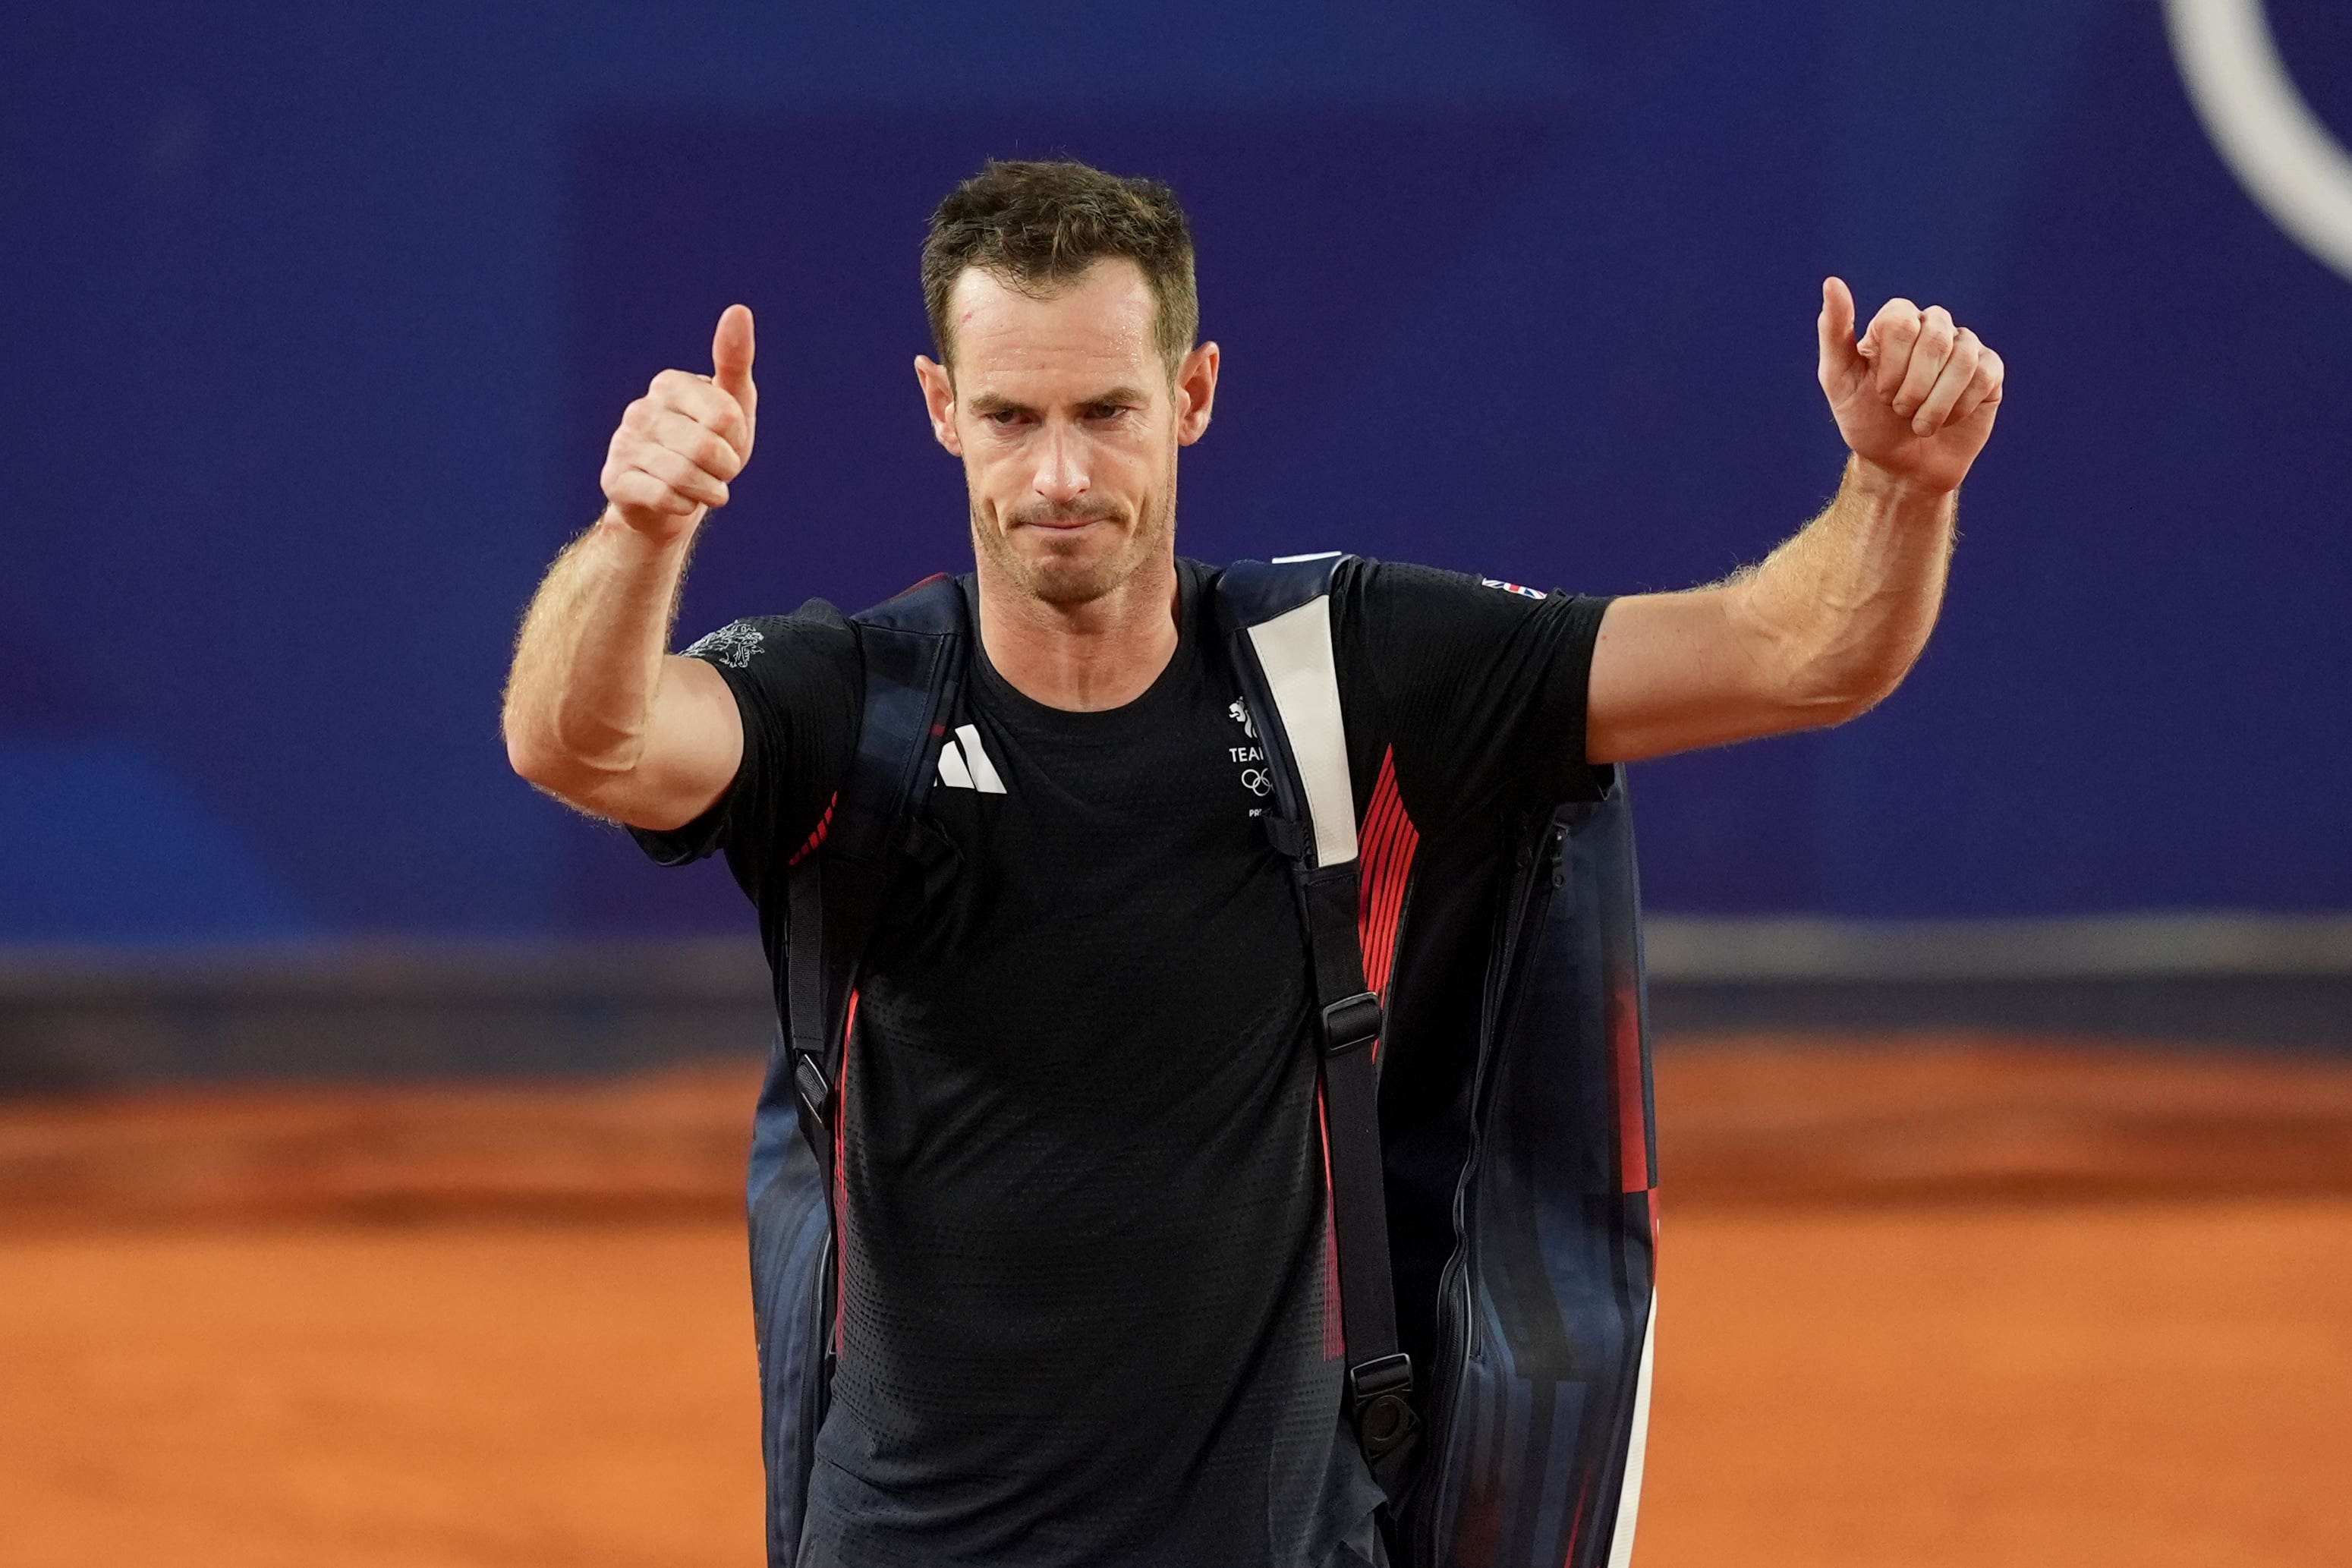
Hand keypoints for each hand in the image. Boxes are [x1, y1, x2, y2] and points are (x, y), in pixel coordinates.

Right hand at [600, 305, 759, 542]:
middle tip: (718, 470)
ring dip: (709, 490)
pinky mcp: (614, 480)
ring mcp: (623, 444)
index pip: (725, 417)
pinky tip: (680, 501)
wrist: (671, 502)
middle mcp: (640, 409)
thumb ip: (735, 360)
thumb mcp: (732, 406)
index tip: (727, 441)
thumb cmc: (709, 448)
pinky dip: (686, 506)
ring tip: (704, 487)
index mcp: (669, 384)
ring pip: (686, 477)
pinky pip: (666, 498)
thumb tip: (739, 309)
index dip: (737, 439)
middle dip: (726, 469)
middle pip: (707, 449)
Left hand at [1817, 278, 2002, 493]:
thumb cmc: (1867, 423)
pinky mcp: (1989, 371)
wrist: (1901, 467)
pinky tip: (1947, 421)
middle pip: (1936, 337)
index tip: (1881, 393)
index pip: (1901, 320)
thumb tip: (1832, 282)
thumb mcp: (1839, 381)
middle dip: (1914, 386)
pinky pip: (1985, 375)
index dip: (1893, 364)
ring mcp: (1964, 347)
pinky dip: (1960, 407)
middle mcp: (1933, 327)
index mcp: (1896, 323)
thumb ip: (1833, 331)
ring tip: (1920, 424)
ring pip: (1964, 357)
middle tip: (1900, 410)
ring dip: (1936, 402)